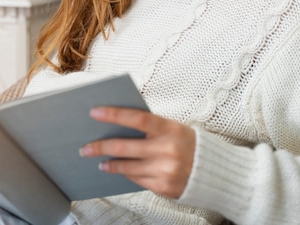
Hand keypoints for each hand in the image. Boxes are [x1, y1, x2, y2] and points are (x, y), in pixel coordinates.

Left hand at [79, 107, 195, 197]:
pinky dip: (125, 173)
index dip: (114, 114)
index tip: (95, 112)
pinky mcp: (163, 187)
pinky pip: (136, 179)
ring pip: (127, 166)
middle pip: (125, 146)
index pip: (137, 118)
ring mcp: (165, 170)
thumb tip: (116, 124)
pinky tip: (115, 169)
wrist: (214, 171)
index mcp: (170, 129)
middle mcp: (167, 150)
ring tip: (98, 159)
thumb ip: (149, 127)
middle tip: (85, 147)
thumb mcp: (173, 129)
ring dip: (109, 163)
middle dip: (100, 146)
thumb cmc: (187, 144)